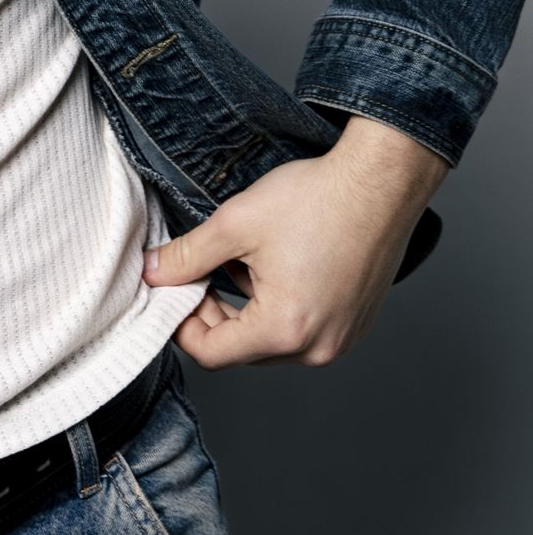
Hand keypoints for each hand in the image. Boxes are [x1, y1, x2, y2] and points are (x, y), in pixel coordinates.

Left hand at [140, 114, 449, 369]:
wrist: (381, 181)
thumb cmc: (318, 200)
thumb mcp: (236, 224)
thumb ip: (187, 256)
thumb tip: (154, 273)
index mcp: (284, 330)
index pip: (211, 354)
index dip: (181, 324)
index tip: (174, 291)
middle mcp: (317, 347)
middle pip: (242, 350)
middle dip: (214, 315)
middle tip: (202, 272)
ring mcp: (342, 338)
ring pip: (272, 341)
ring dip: (247, 309)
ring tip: (246, 260)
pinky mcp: (356, 322)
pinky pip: (303, 330)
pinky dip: (280, 307)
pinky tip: (279, 265)